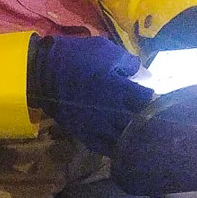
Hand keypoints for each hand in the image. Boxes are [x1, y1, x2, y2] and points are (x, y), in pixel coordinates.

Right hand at [26, 35, 151, 155]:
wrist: (43, 73)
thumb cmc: (76, 57)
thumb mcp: (105, 49)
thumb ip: (129, 62)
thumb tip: (147, 76)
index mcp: (120, 89)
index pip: (148, 98)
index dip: (153, 95)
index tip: (153, 94)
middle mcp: (113, 112)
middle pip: (140, 121)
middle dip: (147, 117)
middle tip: (149, 113)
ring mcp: (99, 127)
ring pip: (126, 139)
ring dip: (133, 133)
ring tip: (136, 128)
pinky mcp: (86, 135)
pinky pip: (106, 147)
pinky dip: (116, 145)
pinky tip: (120, 139)